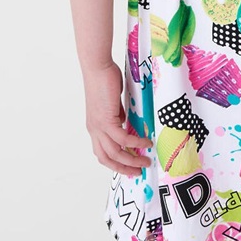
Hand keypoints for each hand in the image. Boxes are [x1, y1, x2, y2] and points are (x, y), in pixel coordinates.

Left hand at [83, 60, 152, 176]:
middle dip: (124, 168)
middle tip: (139, 172)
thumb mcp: (112, 103)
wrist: (98, 68)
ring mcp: (98, 127)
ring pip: (115, 152)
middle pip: (107, 158)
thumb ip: (117, 115)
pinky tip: (146, 142)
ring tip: (146, 162)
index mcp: (94, 127)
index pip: (102, 152)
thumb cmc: (105, 79)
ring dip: (132, 160)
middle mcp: (94, 130)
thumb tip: (125, 123)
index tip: (129, 167)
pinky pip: (123, 138)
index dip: (115, 163)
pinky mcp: (106, 120)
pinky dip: (136, 143)